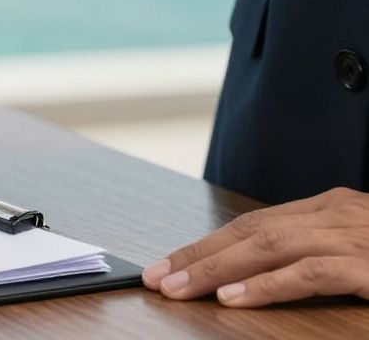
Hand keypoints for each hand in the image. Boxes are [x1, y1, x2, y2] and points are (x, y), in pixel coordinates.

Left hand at [142, 187, 368, 306]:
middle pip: (252, 231)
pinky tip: (233, 298)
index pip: (255, 223)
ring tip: (180, 289)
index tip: (168, 264)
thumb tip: (251, 271)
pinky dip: (267, 285)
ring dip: (217, 268)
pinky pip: (310, 273)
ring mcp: (354, 238)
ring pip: (270, 246)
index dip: (207, 245)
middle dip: (199, 255)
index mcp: (330, 208)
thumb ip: (312, 251)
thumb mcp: (357, 248)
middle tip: (157, 277)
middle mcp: (337, 215)